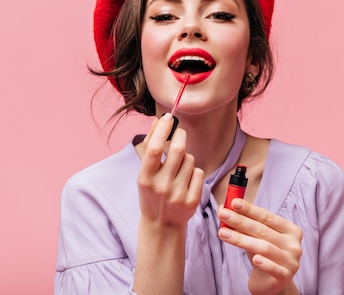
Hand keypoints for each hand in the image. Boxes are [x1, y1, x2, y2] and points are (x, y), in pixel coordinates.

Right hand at [136, 114, 204, 228]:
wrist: (161, 225)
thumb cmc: (152, 193)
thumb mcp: (145, 173)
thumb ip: (150, 146)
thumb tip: (157, 121)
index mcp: (145, 178)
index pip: (155, 149)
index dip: (162, 130)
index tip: (167, 118)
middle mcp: (161, 187)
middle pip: (178, 150)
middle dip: (180, 136)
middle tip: (180, 132)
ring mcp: (178, 195)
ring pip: (190, 160)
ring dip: (186, 158)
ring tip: (179, 168)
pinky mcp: (192, 201)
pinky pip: (198, 173)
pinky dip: (193, 172)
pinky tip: (186, 181)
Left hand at [217, 199, 301, 294]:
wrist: (271, 283)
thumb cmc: (263, 255)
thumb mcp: (255, 237)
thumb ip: (244, 224)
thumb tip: (223, 207)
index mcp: (290, 230)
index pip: (267, 217)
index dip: (250, 209)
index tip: (234, 202)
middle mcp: (293, 244)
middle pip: (263, 230)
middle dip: (241, 221)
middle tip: (223, 214)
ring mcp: (291, 261)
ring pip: (264, 247)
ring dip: (241, 239)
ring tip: (223, 233)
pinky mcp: (285, 277)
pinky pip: (274, 269)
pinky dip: (265, 263)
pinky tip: (254, 259)